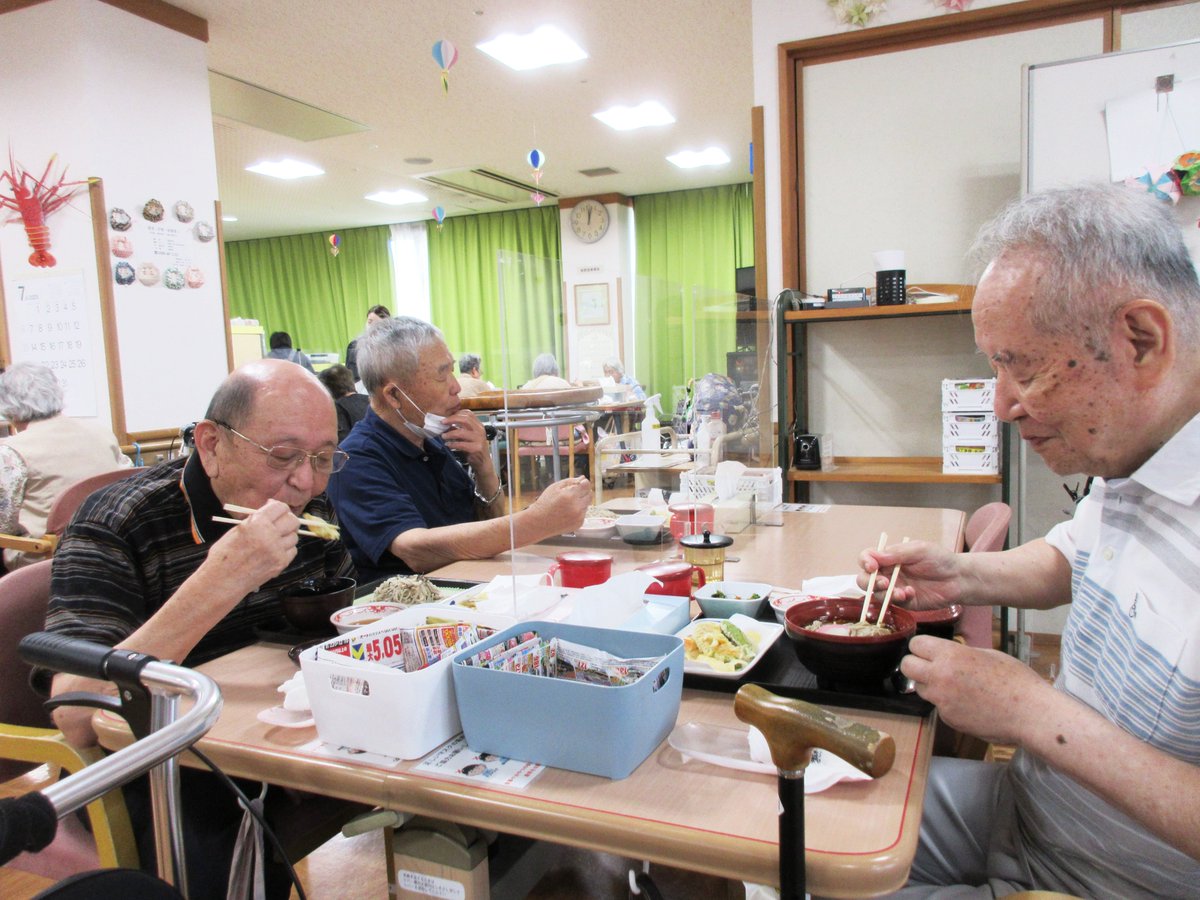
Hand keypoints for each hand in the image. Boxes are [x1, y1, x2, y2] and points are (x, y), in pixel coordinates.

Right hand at [205, 499, 299, 596]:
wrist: (222, 581)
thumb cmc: (224, 555)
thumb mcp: (237, 530)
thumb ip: (255, 519)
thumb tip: (270, 508)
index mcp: (257, 523)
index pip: (280, 507)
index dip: (279, 507)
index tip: (276, 510)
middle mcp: (270, 535)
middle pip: (292, 521)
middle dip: (287, 520)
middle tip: (280, 523)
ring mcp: (277, 550)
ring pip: (294, 536)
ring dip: (287, 536)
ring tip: (274, 539)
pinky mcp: (281, 564)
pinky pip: (292, 551)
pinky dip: (286, 549)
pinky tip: (275, 551)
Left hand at [441, 410, 492, 472]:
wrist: (483, 462)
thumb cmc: (474, 448)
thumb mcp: (468, 436)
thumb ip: (460, 429)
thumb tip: (446, 424)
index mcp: (478, 425)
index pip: (468, 413)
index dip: (456, 413)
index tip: (446, 417)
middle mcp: (480, 430)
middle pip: (465, 419)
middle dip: (452, 419)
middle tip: (442, 423)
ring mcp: (479, 439)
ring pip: (462, 432)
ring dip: (450, 433)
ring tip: (443, 436)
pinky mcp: (476, 448)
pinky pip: (462, 444)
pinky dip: (453, 444)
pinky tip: (448, 445)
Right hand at [529, 476, 590, 533]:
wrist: (539, 523)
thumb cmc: (545, 503)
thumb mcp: (554, 487)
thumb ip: (570, 481)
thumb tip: (583, 478)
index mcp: (570, 496)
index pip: (586, 485)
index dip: (584, 483)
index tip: (580, 483)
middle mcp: (576, 507)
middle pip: (590, 494)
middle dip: (583, 492)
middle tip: (572, 494)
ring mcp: (579, 517)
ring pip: (587, 504)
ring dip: (580, 502)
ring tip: (566, 505)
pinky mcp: (579, 524)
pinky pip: (583, 513)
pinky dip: (578, 511)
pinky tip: (567, 513)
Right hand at [857, 539, 963, 610]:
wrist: (959, 578)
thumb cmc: (940, 559)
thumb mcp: (919, 550)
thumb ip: (897, 553)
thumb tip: (875, 556)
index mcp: (889, 557)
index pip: (867, 558)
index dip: (865, 561)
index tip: (872, 566)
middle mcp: (888, 572)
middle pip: (865, 579)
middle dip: (870, 582)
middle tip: (884, 583)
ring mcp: (895, 588)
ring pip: (876, 594)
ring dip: (885, 593)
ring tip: (901, 592)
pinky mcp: (904, 602)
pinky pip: (892, 603)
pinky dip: (898, 599)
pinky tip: (910, 593)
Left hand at [901, 635, 1050, 744]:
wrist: (1030, 713)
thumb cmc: (1016, 680)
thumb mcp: (987, 654)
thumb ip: (960, 653)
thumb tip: (946, 654)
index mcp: (950, 655)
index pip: (915, 644)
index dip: (921, 647)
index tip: (929, 651)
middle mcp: (939, 677)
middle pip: (907, 666)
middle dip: (916, 665)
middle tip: (932, 667)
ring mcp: (942, 700)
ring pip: (920, 688)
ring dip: (930, 685)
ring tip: (955, 687)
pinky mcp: (948, 719)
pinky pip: (938, 707)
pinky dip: (947, 705)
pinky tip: (969, 704)